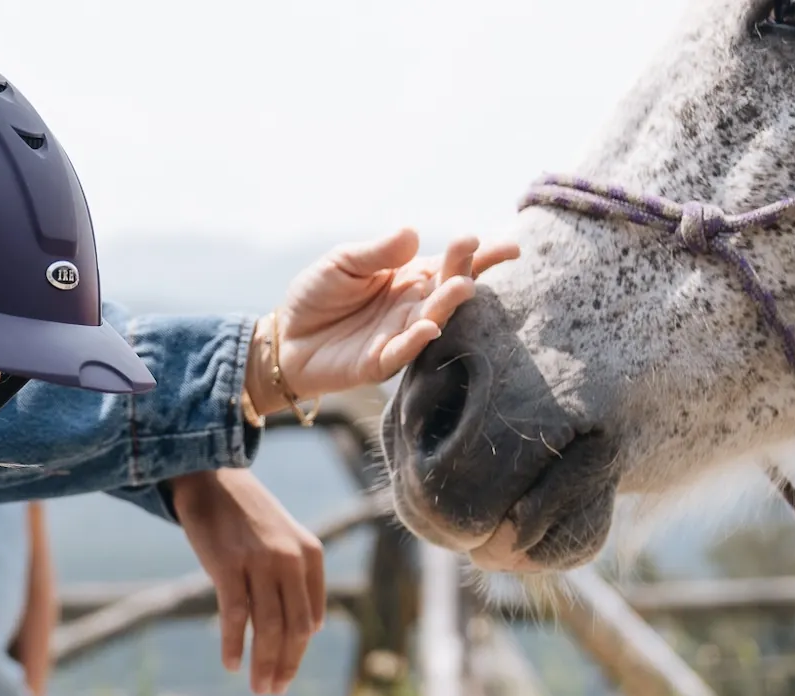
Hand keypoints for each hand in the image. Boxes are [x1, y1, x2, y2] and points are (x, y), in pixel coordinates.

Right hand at [168, 469, 324, 694]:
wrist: (211, 477)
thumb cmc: (246, 514)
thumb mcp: (285, 540)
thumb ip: (302, 580)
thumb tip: (313, 629)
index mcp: (311, 555)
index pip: (310, 619)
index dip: (299, 653)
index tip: (285, 673)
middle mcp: (291, 559)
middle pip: (293, 629)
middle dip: (285, 665)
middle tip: (273, 691)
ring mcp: (260, 562)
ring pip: (268, 627)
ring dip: (263, 664)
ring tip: (258, 687)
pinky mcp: (228, 565)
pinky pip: (236, 616)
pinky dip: (234, 644)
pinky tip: (231, 664)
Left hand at [249, 230, 517, 413]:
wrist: (285, 338)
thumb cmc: (318, 295)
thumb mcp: (343, 263)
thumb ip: (377, 252)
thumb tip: (413, 232)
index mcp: (410, 277)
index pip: (450, 264)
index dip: (479, 255)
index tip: (508, 246)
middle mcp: (413, 306)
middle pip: (446, 288)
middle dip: (464, 270)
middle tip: (474, 253)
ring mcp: (399, 335)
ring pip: (431, 319)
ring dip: (447, 305)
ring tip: (462, 287)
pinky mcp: (379, 363)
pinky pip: (402, 352)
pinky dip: (416, 341)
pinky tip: (429, 326)